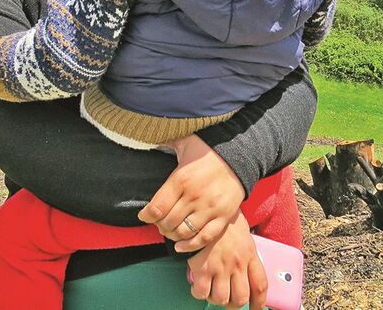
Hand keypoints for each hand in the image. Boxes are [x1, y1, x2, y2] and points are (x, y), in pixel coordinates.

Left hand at [137, 134, 244, 251]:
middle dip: (159, 226)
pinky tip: (181, 246)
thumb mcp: (183, 142)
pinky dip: (190, 245)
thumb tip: (146, 136)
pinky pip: (204, 238)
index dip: (146, 216)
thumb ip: (164, 141)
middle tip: (158, 223)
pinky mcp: (224, 216)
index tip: (144, 215)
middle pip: (168, 222)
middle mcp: (194, 196)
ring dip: (172, 235)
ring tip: (170, 231)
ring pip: (184, 232)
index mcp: (181, 179)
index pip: (156, 208)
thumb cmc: (205, 150)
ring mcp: (210, 208)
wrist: (238, 156)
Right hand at [187, 210, 266, 309]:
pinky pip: (202, 292)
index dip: (259, 303)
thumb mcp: (243, 235)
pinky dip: (199, 293)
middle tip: (227, 299)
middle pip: (241, 297)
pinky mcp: (203, 267)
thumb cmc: (224, 220)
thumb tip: (244, 270)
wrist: (205, 207)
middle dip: (234, 304)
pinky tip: (198, 286)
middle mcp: (238, 263)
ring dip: (215, 298)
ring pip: (222, 298)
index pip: (260, 285)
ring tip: (211, 291)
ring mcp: (220, 266)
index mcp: (250, 255)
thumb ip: (246, 253)